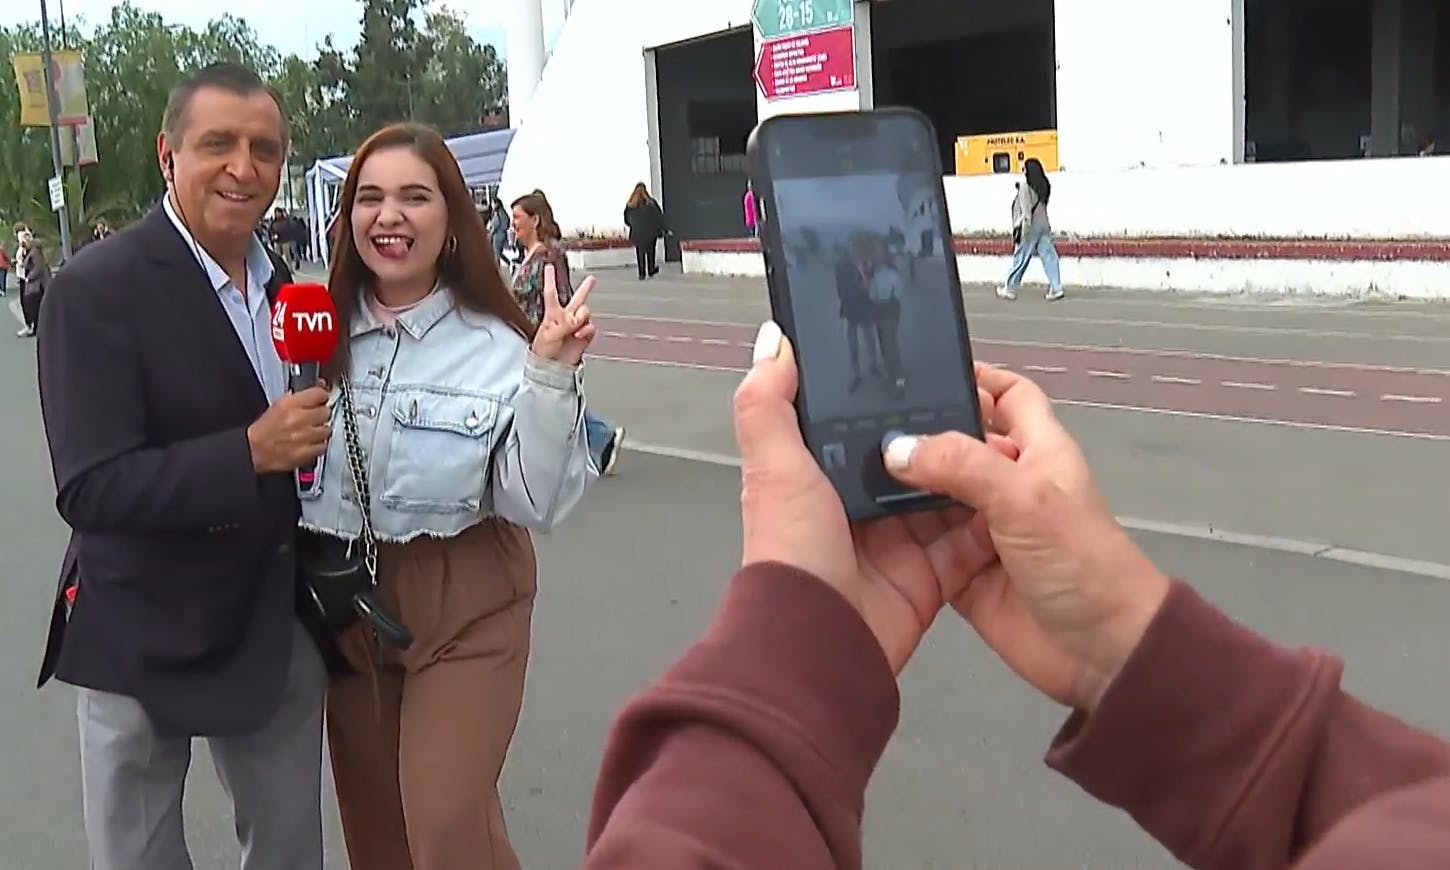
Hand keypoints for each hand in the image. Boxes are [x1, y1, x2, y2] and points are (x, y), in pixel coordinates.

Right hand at [246, 385, 330, 473]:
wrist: (253, 451)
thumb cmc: (263, 430)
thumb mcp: (278, 405)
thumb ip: (299, 396)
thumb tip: (317, 387)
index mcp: (290, 404)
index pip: (319, 393)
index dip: (321, 397)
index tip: (320, 400)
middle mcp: (298, 419)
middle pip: (326, 412)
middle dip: (321, 414)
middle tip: (313, 418)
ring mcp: (304, 436)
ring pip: (327, 429)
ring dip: (321, 431)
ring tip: (310, 432)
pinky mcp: (307, 452)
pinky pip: (323, 446)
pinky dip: (318, 445)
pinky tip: (309, 443)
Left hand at [530, 264, 595, 365]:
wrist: (553, 368)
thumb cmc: (544, 352)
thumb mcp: (549, 334)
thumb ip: (564, 324)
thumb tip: (578, 319)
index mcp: (552, 314)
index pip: (551, 293)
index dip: (550, 280)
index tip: (549, 267)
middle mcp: (566, 317)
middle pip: (577, 299)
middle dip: (585, 288)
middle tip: (592, 279)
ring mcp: (576, 326)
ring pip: (586, 312)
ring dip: (582, 317)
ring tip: (575, 327)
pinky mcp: (584, 335)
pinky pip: (591, 326)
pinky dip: (587, 330)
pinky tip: (580, 335)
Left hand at [736, 322, 1005, 673]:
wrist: (820, 644)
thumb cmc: (790, 556)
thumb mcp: (773, 468)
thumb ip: (768, 404)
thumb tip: (772, 341)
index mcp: (819, 478)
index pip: (861, 427)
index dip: (890, 402)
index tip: (926, 372)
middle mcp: (858, 508)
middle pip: (914, 460)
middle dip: (947, 437)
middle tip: (984, 408)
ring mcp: (897, 544)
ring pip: (949, 497)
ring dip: (977, 476)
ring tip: (1010, 446)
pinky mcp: (930, 577)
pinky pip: (970, 545)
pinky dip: (992, 526)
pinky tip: (1015, 498)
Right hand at [884, 363, 1171, 711]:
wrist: (1102, 654)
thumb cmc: (1086, 566)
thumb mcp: (1027, 499)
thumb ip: (963, 467)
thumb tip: (899, 448)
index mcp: (1038, 453)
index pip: (1009, 396)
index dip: (976, 377)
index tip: (926, 367)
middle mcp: (1007, 486)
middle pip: (956, 444)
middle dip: (918, 431)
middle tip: (862, 417)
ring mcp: (982, 530)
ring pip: (931, 495)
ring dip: (898, 485)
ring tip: (844, 462)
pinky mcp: (961, 572)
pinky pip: (920, 546)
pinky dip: (895, 536)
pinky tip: (858, 521)